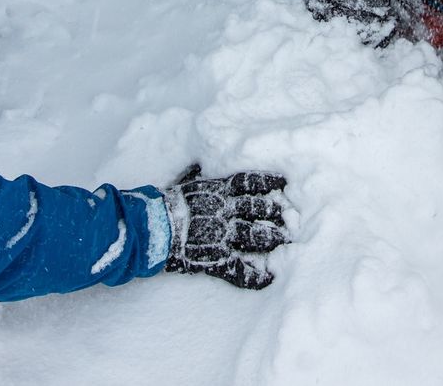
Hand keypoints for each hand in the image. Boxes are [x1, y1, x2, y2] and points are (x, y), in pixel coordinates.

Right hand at [162, 164, 288, 289]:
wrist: (151, 228)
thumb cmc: (165, 204)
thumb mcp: (183, 184)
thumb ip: (196, 175)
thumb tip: (201, 165)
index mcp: (217, 192)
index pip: (249, 183)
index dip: (268, 183)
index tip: (284, 184)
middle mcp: (223, 212)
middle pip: (258, 209)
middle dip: (277, 212)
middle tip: (291, 216)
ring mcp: (221, 236)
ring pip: (255, 236)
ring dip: (272, 239)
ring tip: (286, 240)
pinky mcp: (216, 258)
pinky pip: (239, 269)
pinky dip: (255, 276)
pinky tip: (269, 277)